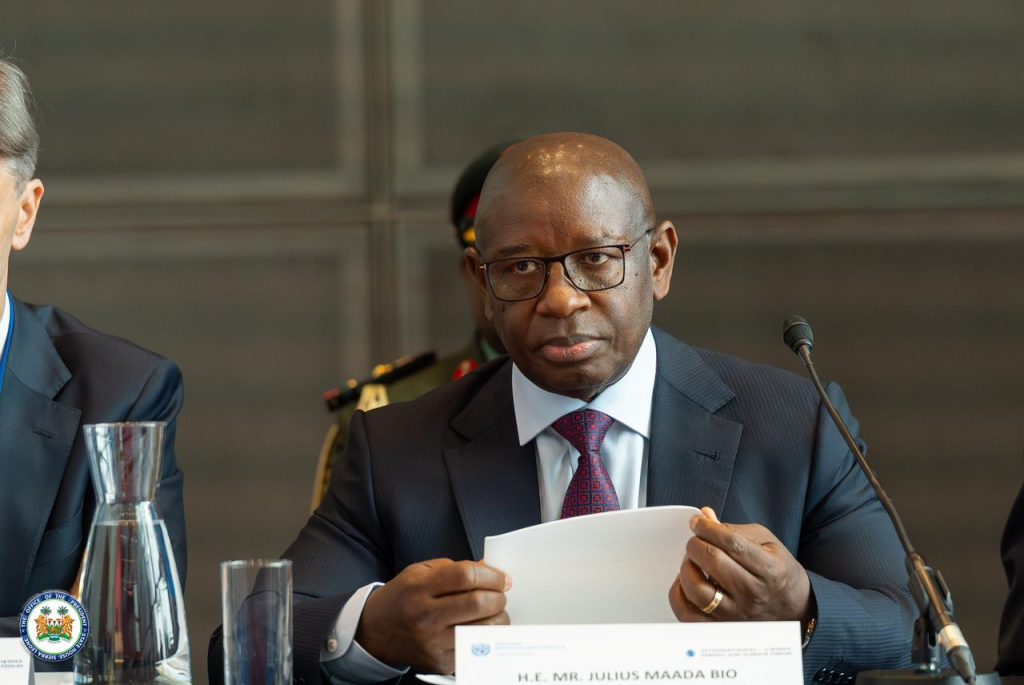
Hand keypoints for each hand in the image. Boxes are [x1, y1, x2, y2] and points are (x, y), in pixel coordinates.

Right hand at [356, 559, 510, 673]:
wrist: (375, 631)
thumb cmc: (402, 597)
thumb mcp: (420, 572)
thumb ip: (455, 568)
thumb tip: (490, 569)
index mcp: (419, 587)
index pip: (465, 576)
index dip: (491, 575)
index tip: (502, 578)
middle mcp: (424, 616)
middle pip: (477, 603)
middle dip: (498, 597)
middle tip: (500, 594)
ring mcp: (432, 642)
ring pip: (482, 629)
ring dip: (498, 618)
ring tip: (495, 612)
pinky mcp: (439, 662)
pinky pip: (474, 649)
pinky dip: (485, 638)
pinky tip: (481, 628)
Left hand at [669, 507, 810, 624]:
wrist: (792, 606)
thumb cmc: (776, 570)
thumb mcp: (765, 542)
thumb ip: (733, 529)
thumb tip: (704, 516)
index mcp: (769, 569)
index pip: (731, 543)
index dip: (708, 528)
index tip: (697, 522)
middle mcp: (753, 594)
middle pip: (712, 561)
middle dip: (695, 544)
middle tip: (696, 541)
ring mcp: (737, 614)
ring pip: (698, 590)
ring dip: (686, 569)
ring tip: (691, 562)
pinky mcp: (721, 627)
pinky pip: (688, 615)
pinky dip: (679, 595)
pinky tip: (685, 583)